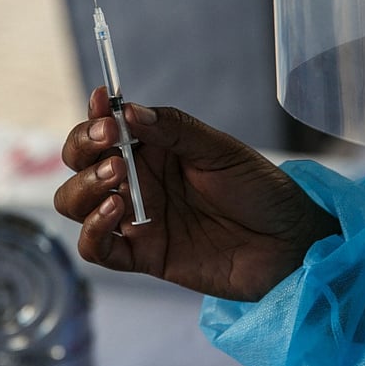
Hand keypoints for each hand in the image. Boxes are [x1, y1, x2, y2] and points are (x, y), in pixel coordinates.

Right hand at [54, 87, 339, 300]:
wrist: (289, 245)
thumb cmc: (260, 190)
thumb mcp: (220, 150)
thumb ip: (173, 129)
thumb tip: (127, 109)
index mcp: (152, 150)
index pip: (102, 130)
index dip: (92, 119)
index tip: (101, 108)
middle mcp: (136, 181)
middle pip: (78, 165)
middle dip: (83, 151)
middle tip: (111, 147)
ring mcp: (135, 219)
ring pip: (75, 203)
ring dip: (85, 188)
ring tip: (118, 178)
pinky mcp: (142, 256)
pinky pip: (96, 249)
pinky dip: (93, 231)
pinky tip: (117, 213)